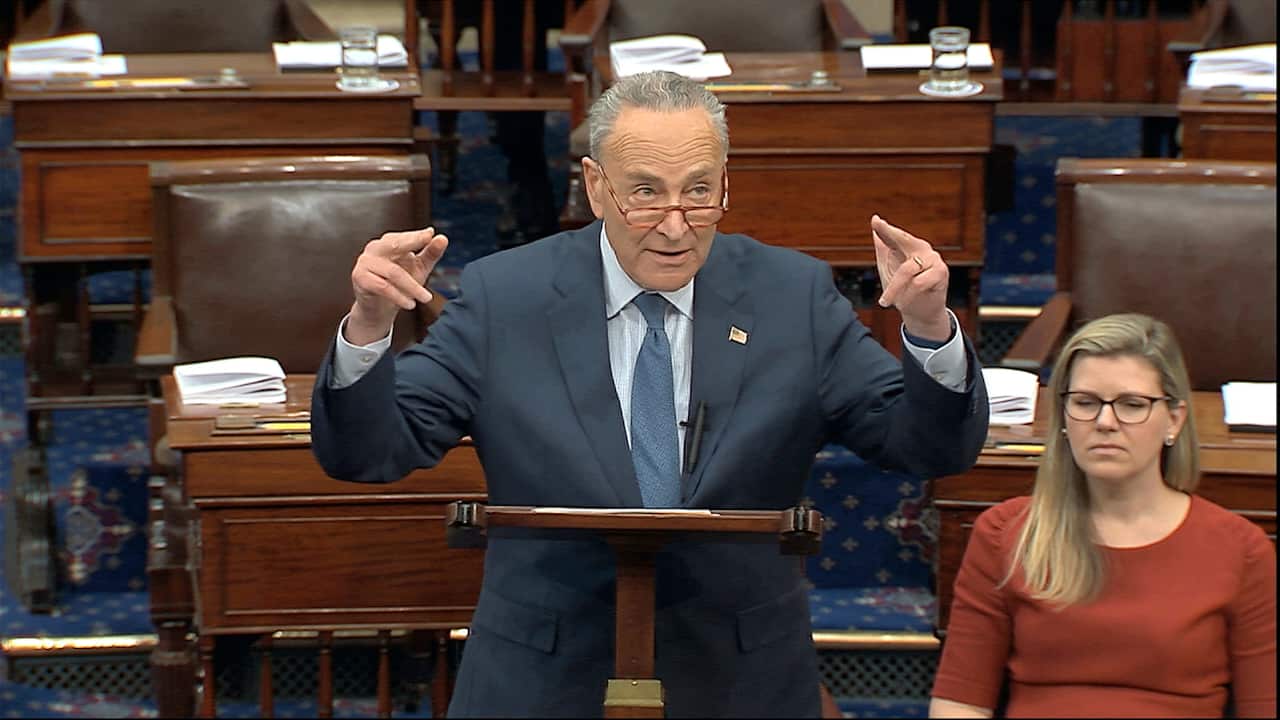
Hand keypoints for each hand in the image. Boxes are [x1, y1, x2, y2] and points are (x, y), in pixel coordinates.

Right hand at [346, 227, 448, 344]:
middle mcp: (375, 249)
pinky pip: (382, 286)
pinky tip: (410, 304)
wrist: (379, 309)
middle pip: (394, 244)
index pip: (404, 237)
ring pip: (393, 272)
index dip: (417, 236)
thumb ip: (430, 254)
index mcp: (388, 243)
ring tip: (426, 298)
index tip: (430, 234)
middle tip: (429, 242)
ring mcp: (365, 262)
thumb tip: (442, 238)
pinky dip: (398, 296)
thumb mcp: (419, 268)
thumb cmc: (399, 285)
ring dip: (412, 287)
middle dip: (413, 243)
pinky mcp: (360, 278)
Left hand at [871, 215, 950, 341]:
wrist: (920, 313)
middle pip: (903, 239)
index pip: (893, 236)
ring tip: (886, 302)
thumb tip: (876, 219)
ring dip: (894, 289)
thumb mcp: (888, 269)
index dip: (884, 229)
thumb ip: (883, 247)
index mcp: (907, 247)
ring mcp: (933, 259)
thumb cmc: (904, 290)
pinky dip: (908, 295)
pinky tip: (903, 302)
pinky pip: (918, 283)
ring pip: (907, 270)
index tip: (875, 221)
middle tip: (878, 225)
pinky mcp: (941, 272)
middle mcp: (921, 248)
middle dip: (890, 232)